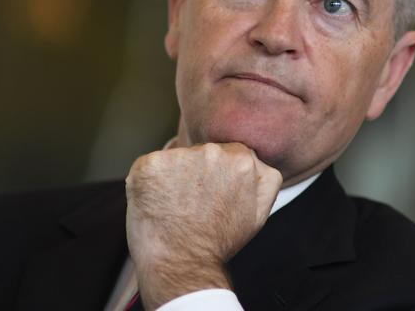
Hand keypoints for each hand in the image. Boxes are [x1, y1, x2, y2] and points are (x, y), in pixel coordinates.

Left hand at [125, 142, 281, 309]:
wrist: (182, 264)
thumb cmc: (218, 242)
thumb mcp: (258, 212)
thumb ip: (265, 179)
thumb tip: (256, 160)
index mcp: (241, 159)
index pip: (227, 154)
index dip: (217, 176)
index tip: (211, 196)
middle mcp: (210, 151)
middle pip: (200, 153)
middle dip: (196, 173)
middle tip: (193, 204)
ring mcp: (178, 156)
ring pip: (175, 160)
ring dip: (173, 177)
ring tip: (175, 207)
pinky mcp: (149, 165)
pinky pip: (149, 167)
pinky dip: (149, 183)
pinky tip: (156, 204)